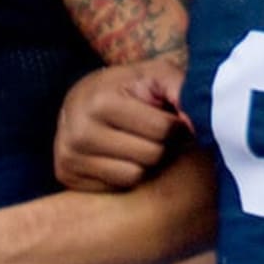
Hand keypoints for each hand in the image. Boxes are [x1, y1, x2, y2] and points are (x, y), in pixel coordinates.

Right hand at [55, 58, 190, 191]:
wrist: (79, 99)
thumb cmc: (127, 87)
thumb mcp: (154, 75)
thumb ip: (180, 89)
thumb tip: (196, 124)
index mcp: (101, 102)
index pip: (163, 130)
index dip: (175, 126)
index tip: (171, 118)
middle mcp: (80, 131)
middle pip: (151, 156)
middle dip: (160, 145)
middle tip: (153, 132)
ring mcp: (69, 156)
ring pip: (134, 177)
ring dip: (144, 163)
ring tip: (136, 142)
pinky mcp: (66, 175)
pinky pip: (115, 188)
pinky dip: (124, 174)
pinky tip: (119, 155)